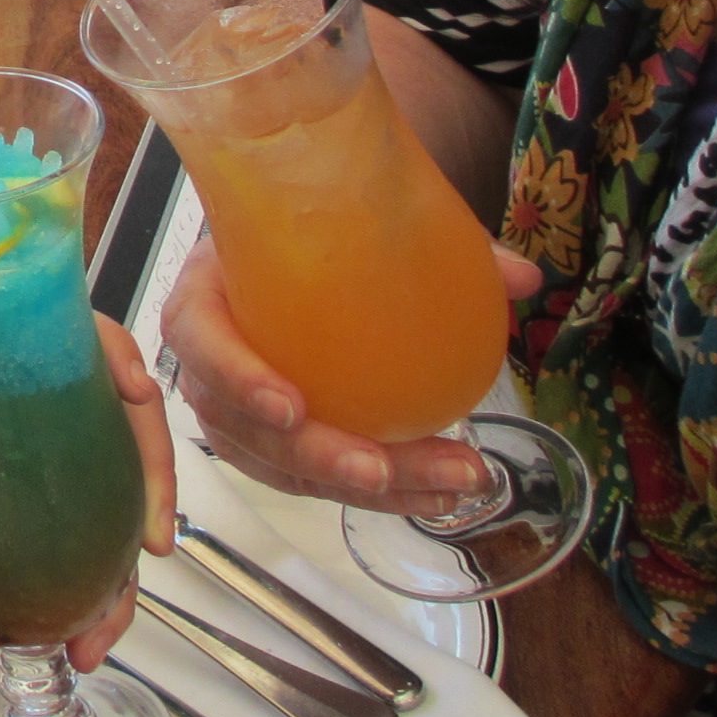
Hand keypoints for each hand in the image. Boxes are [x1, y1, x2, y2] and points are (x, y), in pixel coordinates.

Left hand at [0, 317, 175, 673]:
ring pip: (106, 489)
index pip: (62, 333)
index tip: (136, 390)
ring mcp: (22, 456)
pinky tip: (69, 636)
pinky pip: (76, 534)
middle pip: (111, 418)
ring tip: (94, 634)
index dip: (115, 350)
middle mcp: (9, 408)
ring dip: (118, 564)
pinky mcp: (20, 503)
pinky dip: (84, 587)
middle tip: (149, 549)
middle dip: (149, 482)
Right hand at [160, 239, 542, 513]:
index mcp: (206, 293)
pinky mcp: (266, 441)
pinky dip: (371, 493)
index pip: (196, 339)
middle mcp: (207, 360)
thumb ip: (432, 243)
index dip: (235, 377)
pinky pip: (307, 478)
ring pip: (278, 465)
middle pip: (241, 425)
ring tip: (439, 487)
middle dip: (316, 456)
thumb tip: (520, 275)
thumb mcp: (344, 222)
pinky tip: (433, 493)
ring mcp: (232, 408)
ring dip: (356, 487)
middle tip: (383, 469)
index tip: (294, 404)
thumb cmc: (299, 235)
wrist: (279, 247)